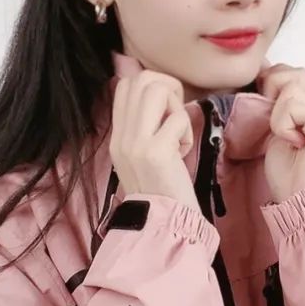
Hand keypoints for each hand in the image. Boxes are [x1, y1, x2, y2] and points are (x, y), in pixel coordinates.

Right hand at [109, 70, 200, 210]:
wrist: (163, 225)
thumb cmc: (163, 189)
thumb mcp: (144, 155)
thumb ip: (146, 127)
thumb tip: (164, 94)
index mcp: (117, 136)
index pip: (125, 84)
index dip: (152, 84)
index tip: (167, 107)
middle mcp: (121, 137)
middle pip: (141, 80)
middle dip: (168, 88)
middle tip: (176, 115)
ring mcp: (135, 144)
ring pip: (156, 90)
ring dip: (175, 107)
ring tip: (178, 133)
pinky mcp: (154, 152)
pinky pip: (177, 119)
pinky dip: (187, 133)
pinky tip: (182, 153)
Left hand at [258, 64, 304, 202]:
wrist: (303, 203)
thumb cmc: (290, 178)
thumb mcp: (274, 134)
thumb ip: (274, 109)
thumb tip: (261, 81)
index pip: (292, 75)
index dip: (272, 82)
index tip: (261, 102)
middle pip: (295, 72)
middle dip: (273, 88)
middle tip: (272, 121)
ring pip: (293, 83)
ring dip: (277, 110)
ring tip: (283, 134)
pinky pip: (293, 105)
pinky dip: (282, 123)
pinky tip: (293, 142)